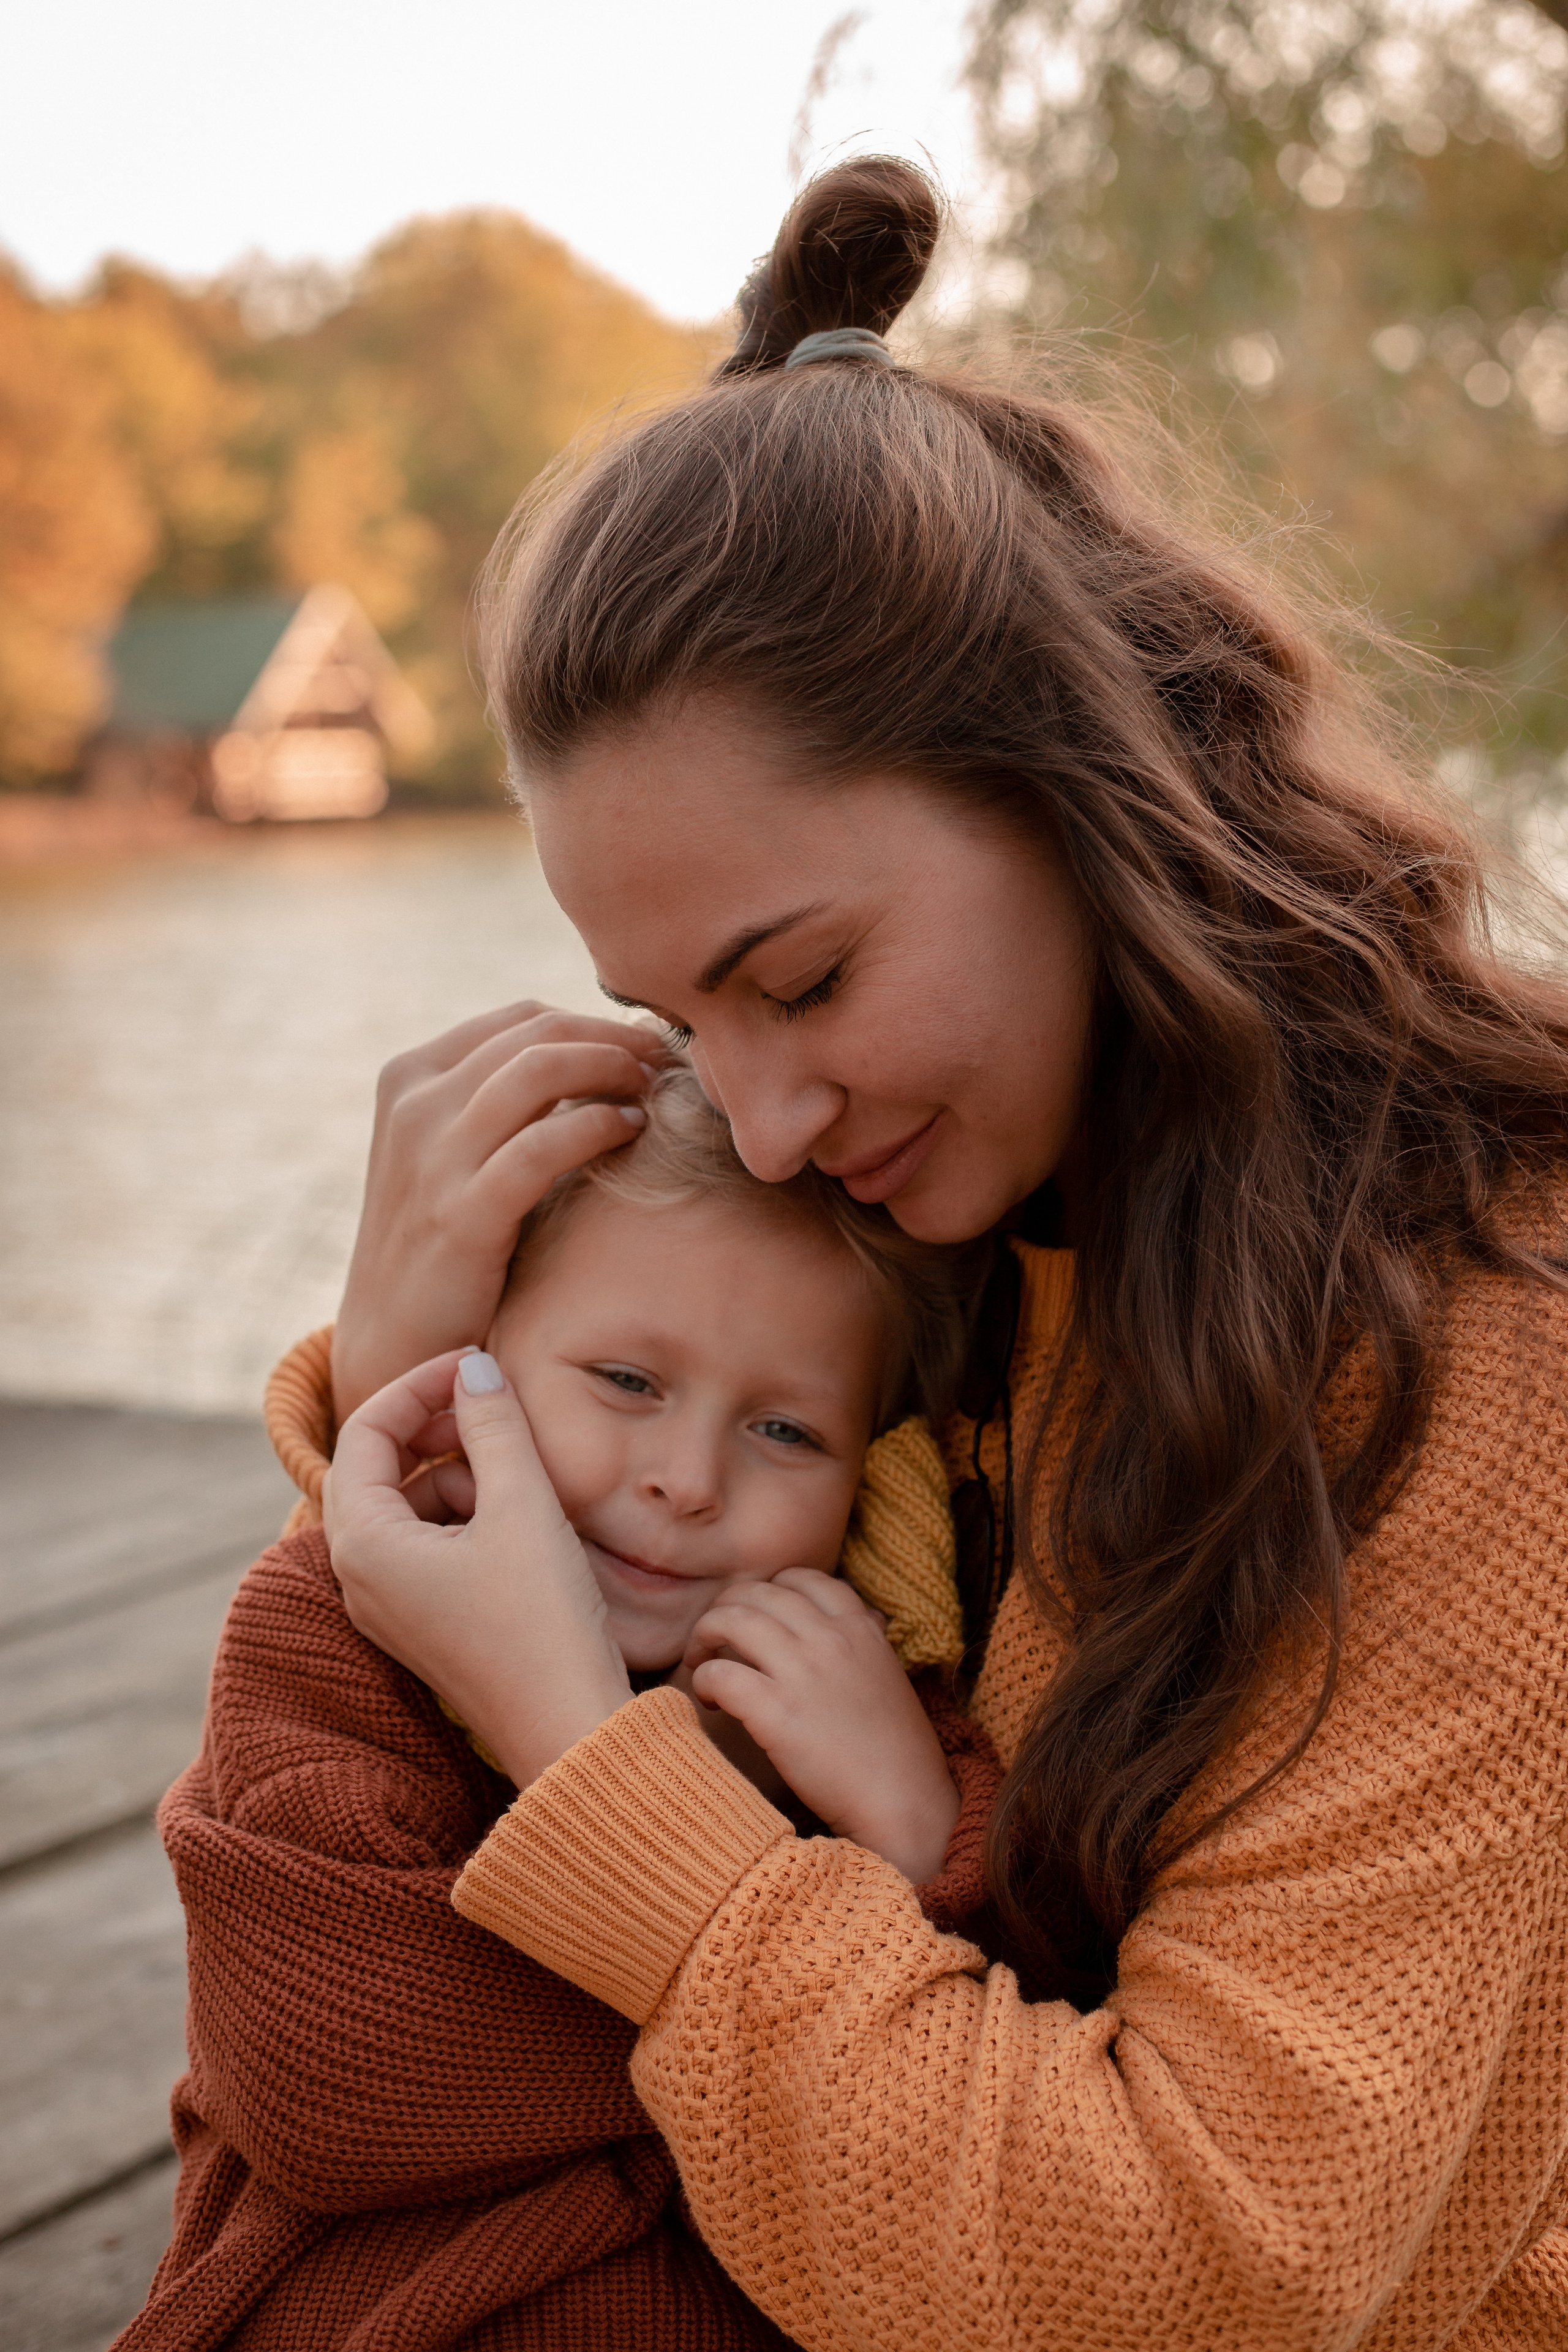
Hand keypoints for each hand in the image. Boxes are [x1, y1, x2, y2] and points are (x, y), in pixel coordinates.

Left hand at [325, 1350, 632, 1785]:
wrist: (570, 1730)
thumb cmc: (542, 1622)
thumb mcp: (523, 1506)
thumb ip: (493, 1425)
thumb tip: (474, 1368)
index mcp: (363, 1544)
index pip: (365, 1431)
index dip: (419, 1384)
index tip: (474, 1363)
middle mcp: (360, 1576)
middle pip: (377, 1467)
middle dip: (434, 1425)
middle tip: (494, 1404)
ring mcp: (391, 1604)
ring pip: (408, 1506)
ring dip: (457, 1470)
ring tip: (519, 1463)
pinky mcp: (426, 1622)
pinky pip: (429, 1544)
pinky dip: (468, 1513)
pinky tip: (520, 1511)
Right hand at [333, 1002, 664, 1422]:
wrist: (393, 1342)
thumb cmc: (446, 1244)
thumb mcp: (457, 1154)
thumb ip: (506, 1105)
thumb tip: (604, 1055)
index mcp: (409, 1076)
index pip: (522, 1019)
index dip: (596, 1025)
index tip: (647, 1049)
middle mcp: (413, 1104)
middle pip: (539, 1032)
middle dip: (616, 1039)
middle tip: (667, 1065)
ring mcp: (430, 1156)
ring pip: (541, 1069)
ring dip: (613, 1068)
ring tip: (654, 1090)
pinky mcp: (460, 1214)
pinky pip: (543, 1145)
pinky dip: (599, 1124)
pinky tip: (632, 1129)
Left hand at [683, 1572, 960, 1884]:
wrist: (904, 1802)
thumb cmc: (897, 1749)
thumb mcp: (889, 1675)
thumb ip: (866, 1641)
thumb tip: (861, 1617)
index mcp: (859, 1628)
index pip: (802, 1578)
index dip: (769, 1589)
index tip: (755, 1613)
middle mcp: (830, 1639)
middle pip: (757, 1593)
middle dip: (725, 1608)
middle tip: (713, 1637)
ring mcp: (802, 1673)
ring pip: (730, 1620)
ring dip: (704, 1636)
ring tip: (699, 1662)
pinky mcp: (776, 1712)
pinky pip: (720, 1674)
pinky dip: (704, 1681)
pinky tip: (709, 1699)